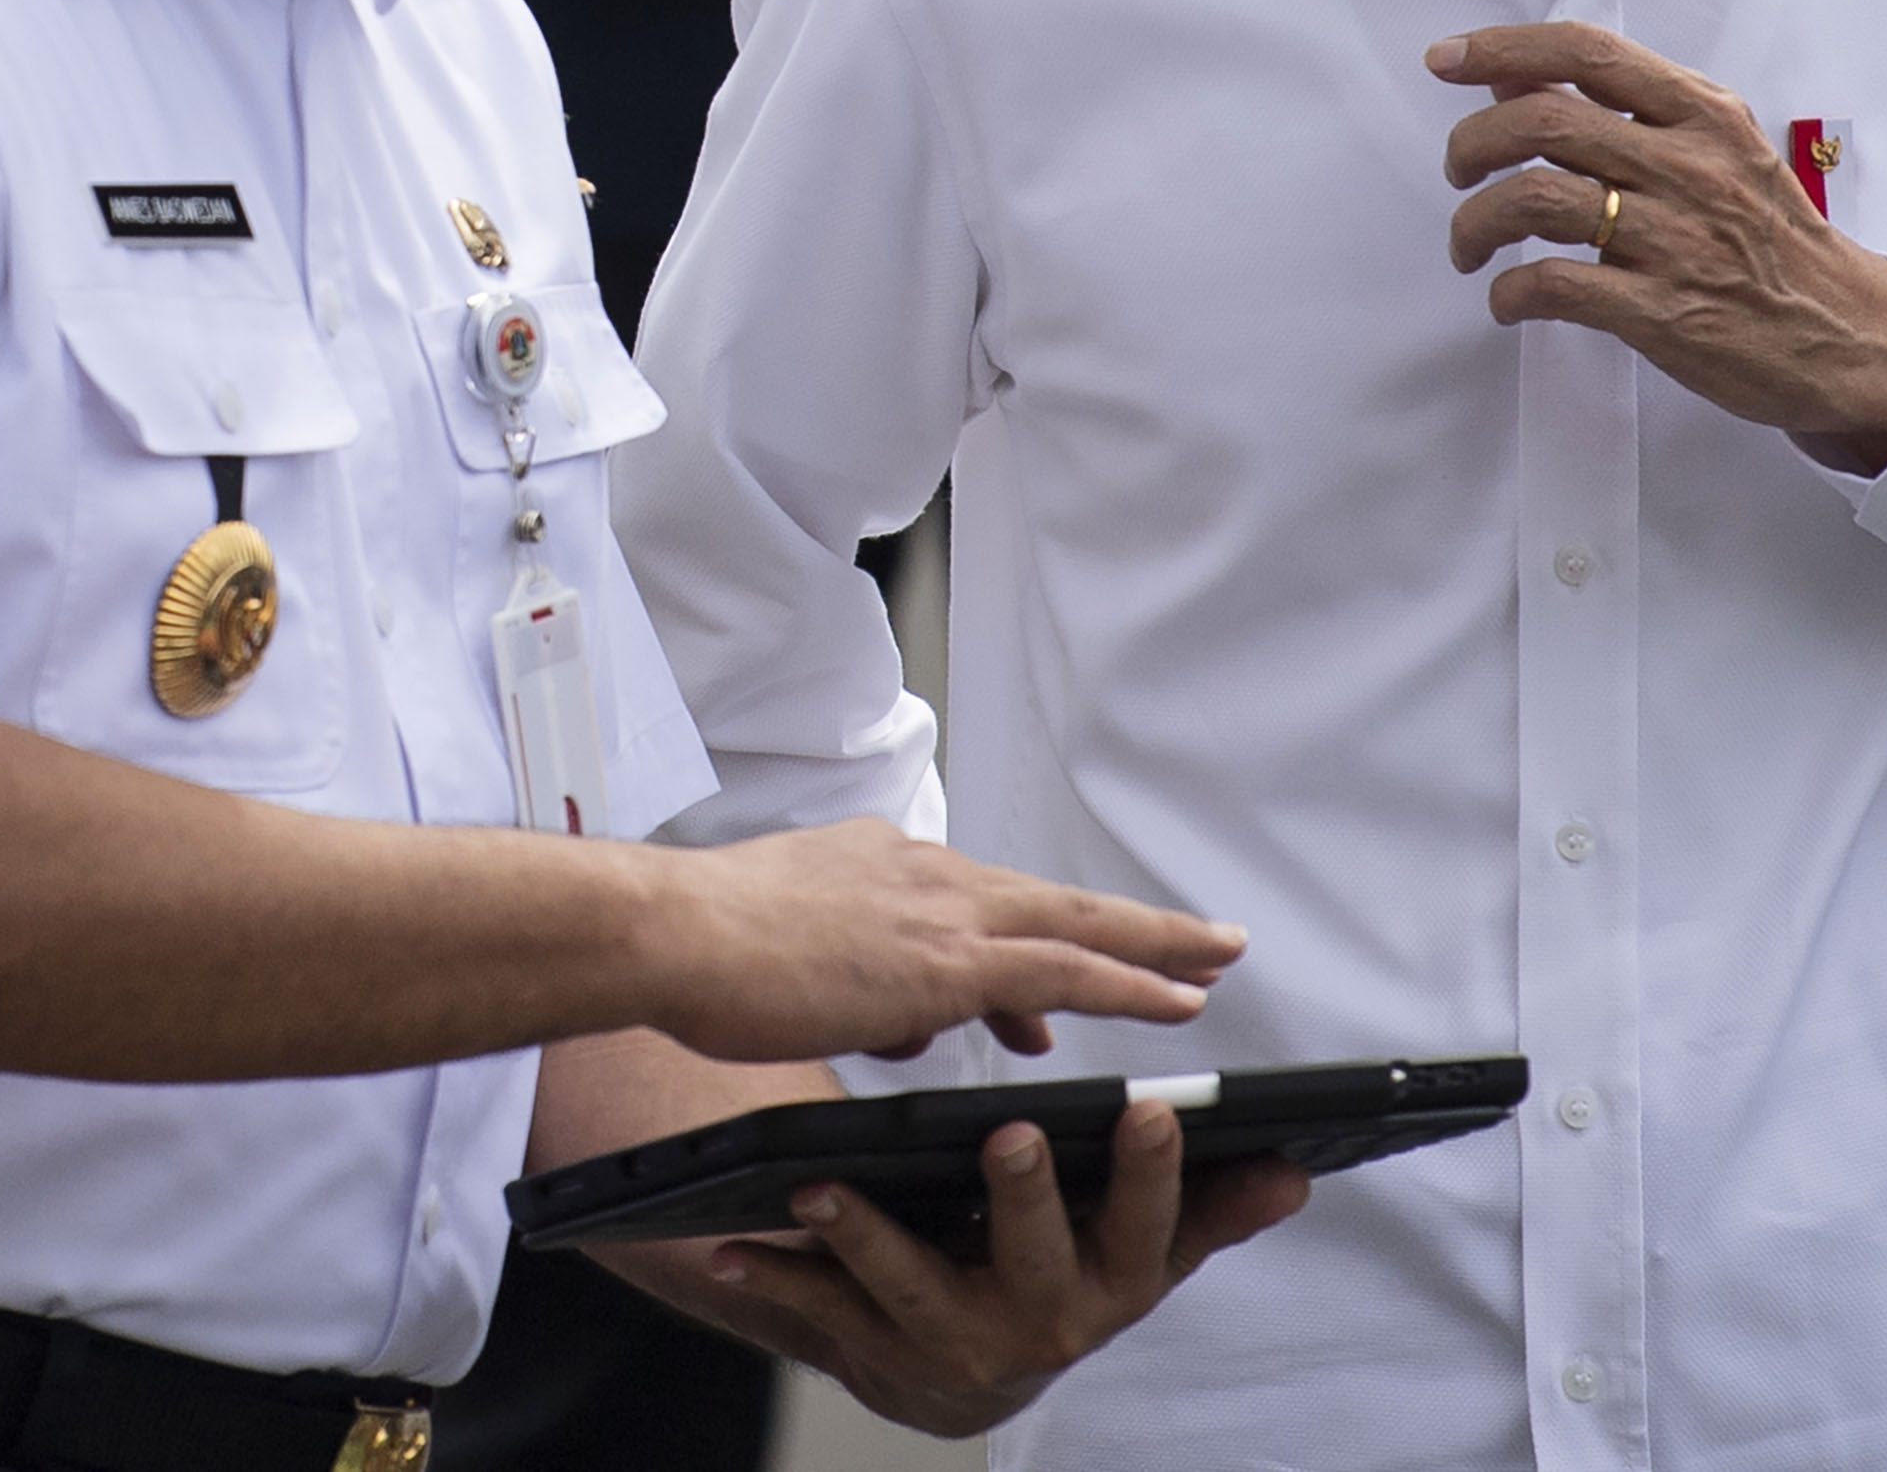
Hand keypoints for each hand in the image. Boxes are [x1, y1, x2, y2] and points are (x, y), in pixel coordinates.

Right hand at [643, 819, 1243, 1065]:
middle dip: (1133, 924)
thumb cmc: (706, 951)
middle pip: (1052, 900)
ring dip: (1153, 947)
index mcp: (883, 866)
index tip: (1076, 963)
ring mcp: (938, 911)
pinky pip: (1065, 971)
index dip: (1039, 936)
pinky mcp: (946, 959)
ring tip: (1216, 962)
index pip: (982, 904)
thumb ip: (862, 982)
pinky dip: (1130, 983)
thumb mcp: (795, 960)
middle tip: (1204, 939)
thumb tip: (907, 1020)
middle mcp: (923, 874)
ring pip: (1076, 928)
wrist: (671, 932)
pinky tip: (1179, 1002)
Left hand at [699, 1100, 1305, 1436]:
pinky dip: (774, 1279)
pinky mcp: (873, 1349)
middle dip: (1026, 1197)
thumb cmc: (1066, 1270)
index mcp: (1111, 1282)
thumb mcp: (1140, 1247)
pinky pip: (819, 1313)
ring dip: (866, 1234)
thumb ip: (1211, 1207)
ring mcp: (952, 1340)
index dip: (1154, 1175)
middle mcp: (1038, 1322)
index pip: (1146, 1226)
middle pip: (1034, 1255)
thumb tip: (1296, 1169)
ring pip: (908, 1284)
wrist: (967, 1367)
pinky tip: (729, 1245)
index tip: (1153, 1110)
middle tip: (1013, 1133)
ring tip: (826, 1183)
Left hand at [1429, 22, 1886, 468]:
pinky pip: (1552, 286)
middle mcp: (1689, 167)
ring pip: (1534, 200)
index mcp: (1703, 115)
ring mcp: (1676, 240)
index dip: (1503, 47)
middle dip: (1471, 143)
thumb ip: (1624, 110)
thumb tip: (1515, 75)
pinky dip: (1507, 292)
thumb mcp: (1716, 149)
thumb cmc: (1770, 238)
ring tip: (1470, 245)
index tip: (1446, 57)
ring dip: (1474, 222)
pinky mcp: (1662, 312)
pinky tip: (1506, 299)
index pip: (1589, 53)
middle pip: (1542, 123)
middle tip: (1457, 170)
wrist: (1847, 333)